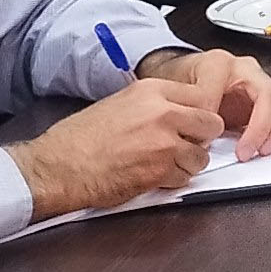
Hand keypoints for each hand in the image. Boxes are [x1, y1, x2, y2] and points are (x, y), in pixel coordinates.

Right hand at [11, 74, 226, 221]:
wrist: (59, 166)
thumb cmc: (80, 138)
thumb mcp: (120, 103)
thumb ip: (154, 104)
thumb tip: (180, 112)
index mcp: (152, 91)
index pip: (201, 96)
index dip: (198, 114)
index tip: (191, 123)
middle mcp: (163, 113)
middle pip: (211, 124)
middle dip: (201, 138)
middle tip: (183, 144)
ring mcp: (164, 143)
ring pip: (201, 156)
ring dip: (187, 163)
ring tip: (162, 163)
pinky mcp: (160, 171)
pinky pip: (184, 178)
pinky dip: (172, 180)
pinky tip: (151, 175)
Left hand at [141, 46, 270, 156]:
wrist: (190, 78)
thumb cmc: (186, 84)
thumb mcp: (176, 93)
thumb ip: (188, 109)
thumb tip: (199, 134)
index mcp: (220, 64)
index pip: (228, 89)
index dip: (216, 118)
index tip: (207, 139)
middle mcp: (248, 69)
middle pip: (270, 94)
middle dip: (260, 128)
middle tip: (245, 152)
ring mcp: (265, 81)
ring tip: (265, 148)